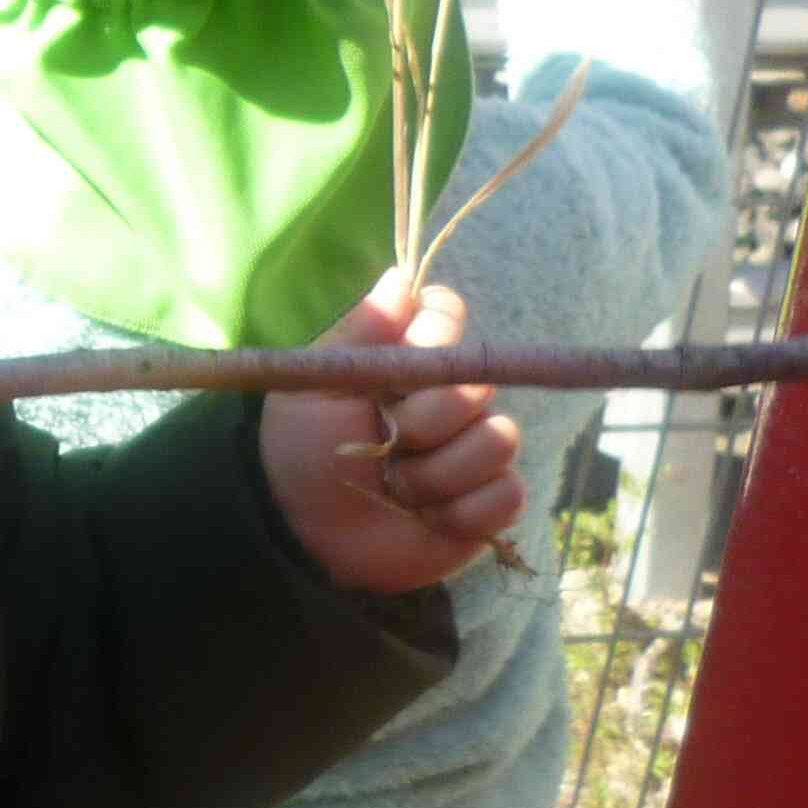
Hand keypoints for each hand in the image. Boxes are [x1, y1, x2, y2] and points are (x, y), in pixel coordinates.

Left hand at [261, 272, 526, 592]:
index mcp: (410, 359)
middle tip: (388, 442)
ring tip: (398, 488)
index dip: (435, 337)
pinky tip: (428, 519)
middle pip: (479, 383)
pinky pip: (508, 495)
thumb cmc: (302, 449)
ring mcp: (475, 449)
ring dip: (438, 474)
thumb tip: (400, 278)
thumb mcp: (317, 384)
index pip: (449, 316)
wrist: (299, 528)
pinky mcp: (488, 503)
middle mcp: (451, 397)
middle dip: (426, 420)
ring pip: (499, 440)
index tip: (402, 367)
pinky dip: (463, 512)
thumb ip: (360, 332)